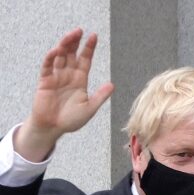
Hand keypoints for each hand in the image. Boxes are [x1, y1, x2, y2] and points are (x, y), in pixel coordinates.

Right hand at [15, 28, 113, 161]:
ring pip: (60, 57)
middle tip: (80, 30)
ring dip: (64, 46)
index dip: (89, 48)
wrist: (53, 128)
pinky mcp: (45, 81)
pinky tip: (57, 51)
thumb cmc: (71, 119)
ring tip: (70, 36)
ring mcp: (56, 77)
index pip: (85, 60)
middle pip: (72, 54)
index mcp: (80, 80)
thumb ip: (100, 96)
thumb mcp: (90, 108)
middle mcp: (68, 75)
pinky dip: (51, 58)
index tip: (94, 36)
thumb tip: (112, 85)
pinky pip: (47, 67)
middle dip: (75, 42)